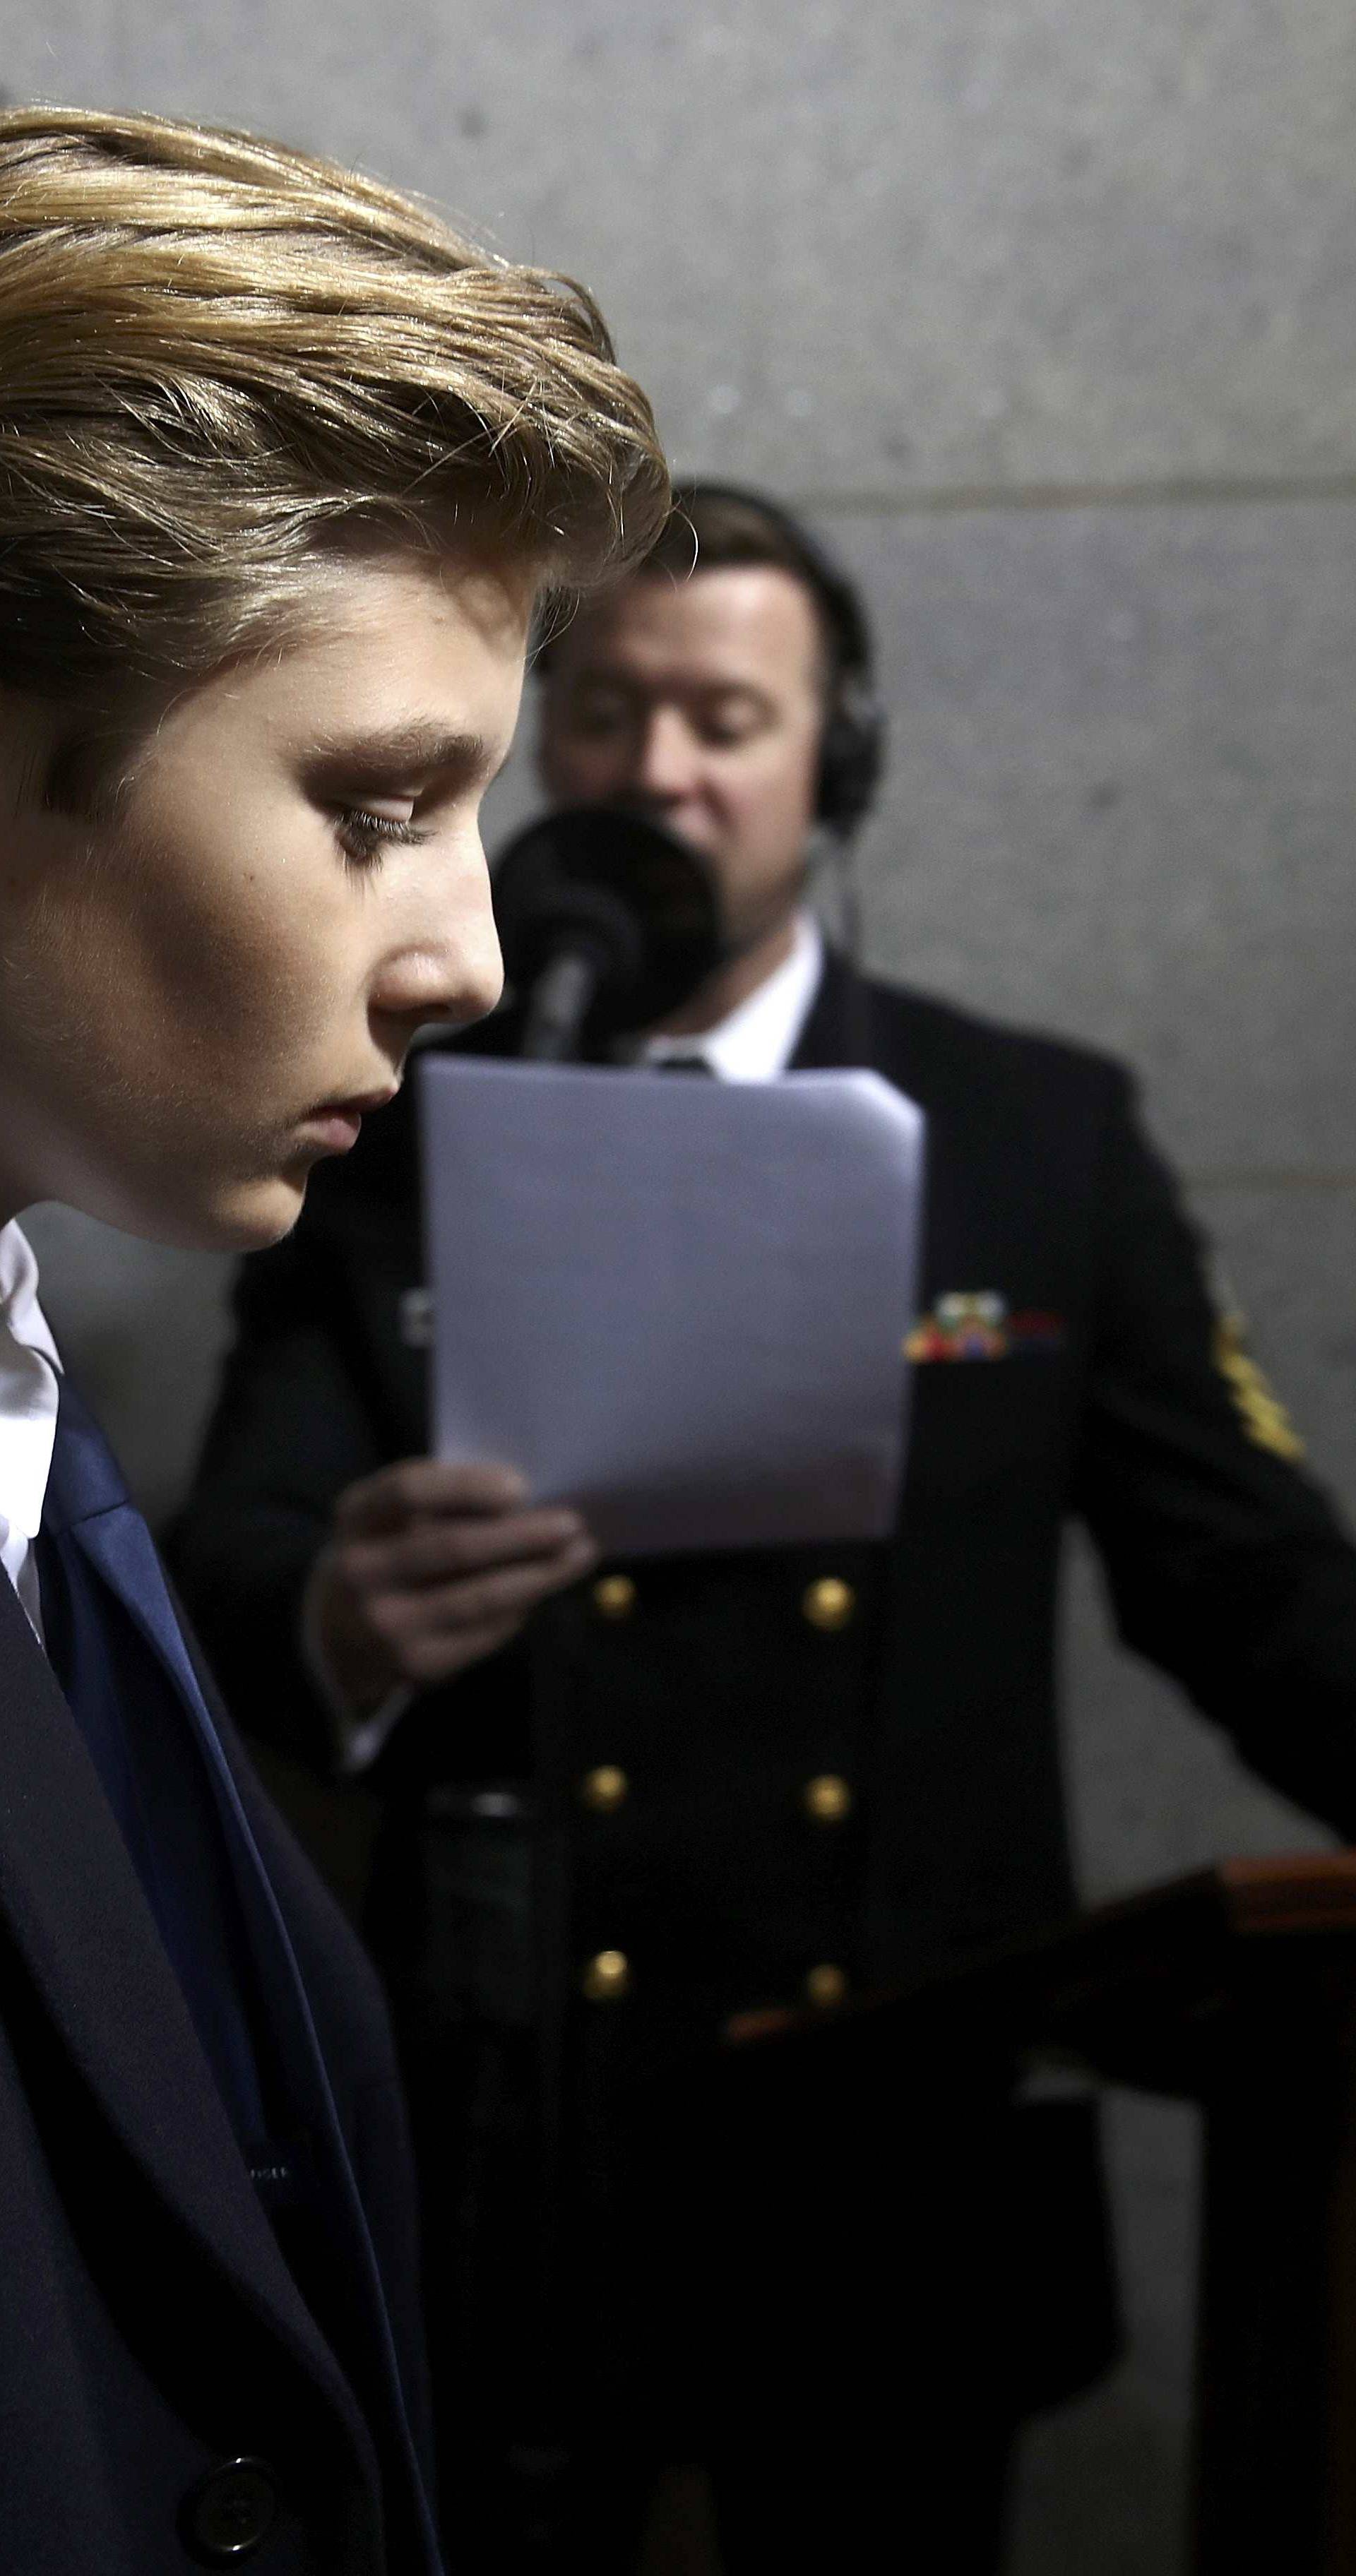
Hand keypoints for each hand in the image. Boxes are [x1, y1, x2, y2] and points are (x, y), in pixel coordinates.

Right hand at [304, 1457, 597, 1719]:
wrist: (339, 1634)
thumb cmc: (387, 1551)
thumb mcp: (391, 1516)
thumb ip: (443, 1501)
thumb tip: (529, 1499)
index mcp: (357, 1517)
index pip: (408, 1491)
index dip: (467, 1486)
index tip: (520, 1486)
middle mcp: (363, 1571)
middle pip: (453, 1548)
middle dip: (521, 1535)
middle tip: (572, 1523)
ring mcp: (388, 1624)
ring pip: (478, 1597)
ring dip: (539, 1575)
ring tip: (580, 1555)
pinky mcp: (417, 1664)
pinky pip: (485, 1633)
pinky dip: (521, 1607)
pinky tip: (543, 1588)